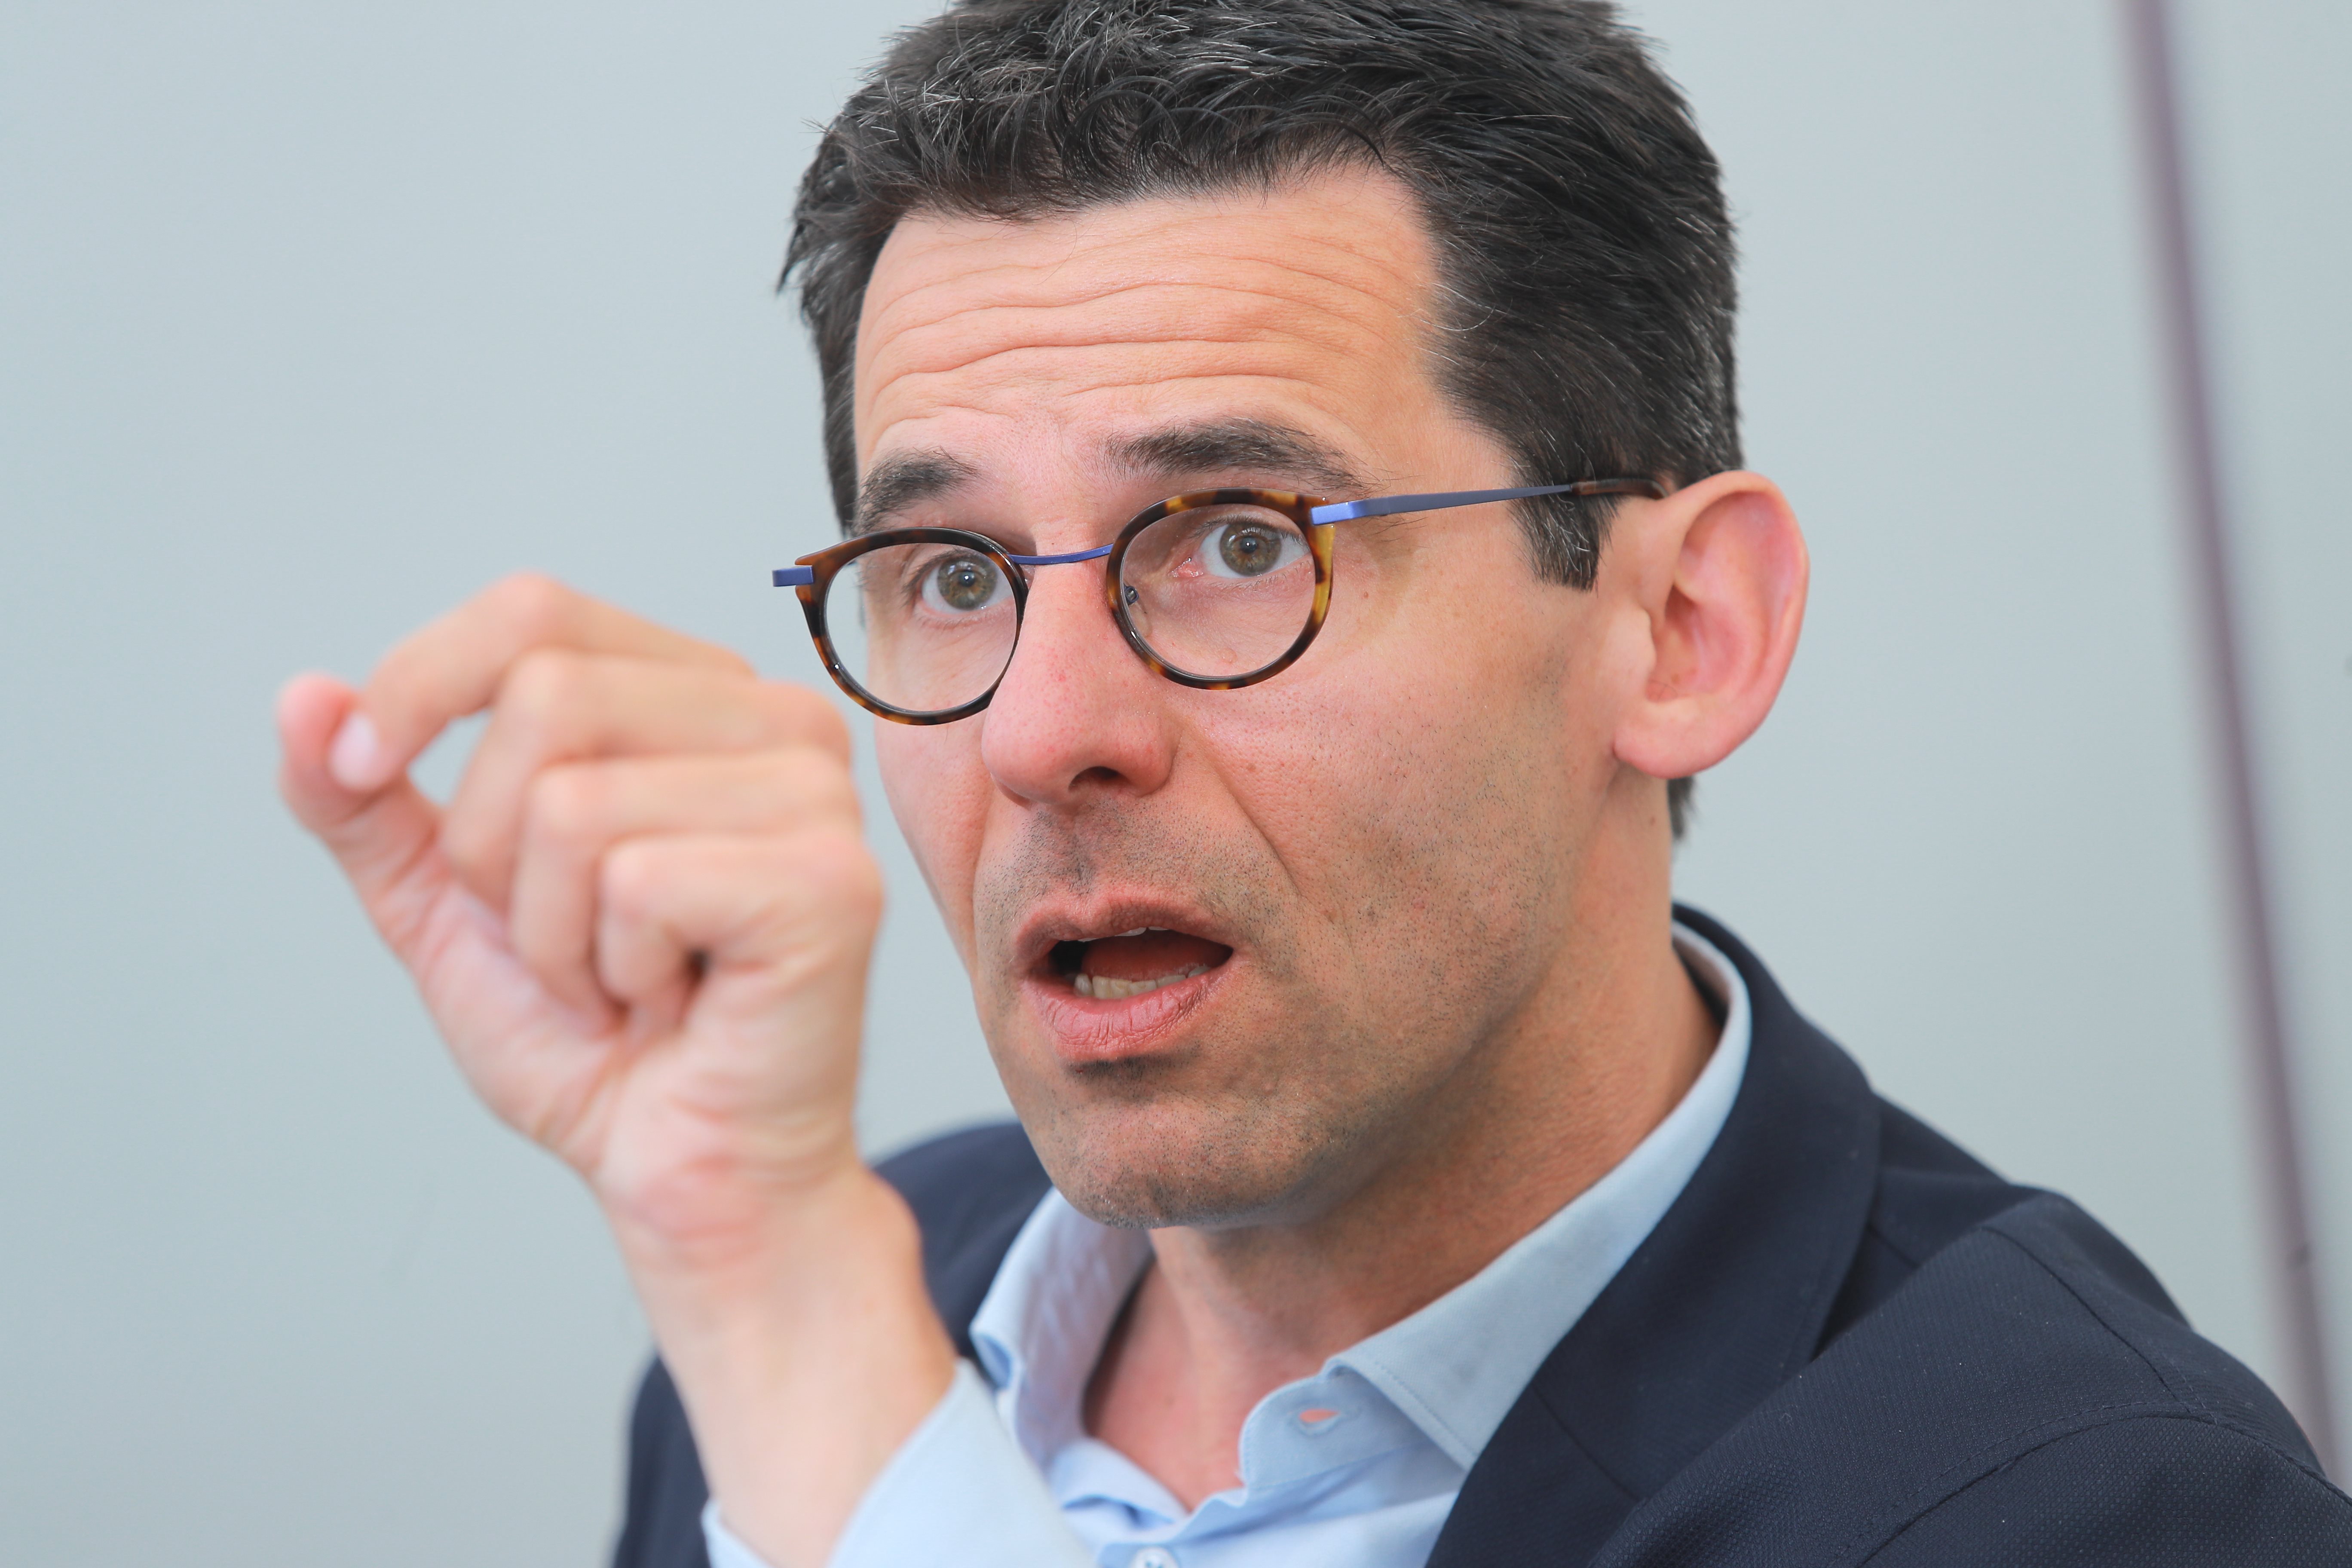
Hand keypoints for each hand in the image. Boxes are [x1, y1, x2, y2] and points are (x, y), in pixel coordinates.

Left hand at [277, 574, 951, 1565]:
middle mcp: (777, 718)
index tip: (364, 772)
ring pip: (573, 800)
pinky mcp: (829, 882)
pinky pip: (635, 880)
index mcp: (698, 694)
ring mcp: (817, 796)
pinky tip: (669, 1002)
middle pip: (546, 692)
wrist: (681, 1171)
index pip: (533, 610)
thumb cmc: (597, 1040)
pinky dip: (612, 967)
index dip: (419, 683)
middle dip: (491, 849)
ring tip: (620, 977)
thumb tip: (302, 697)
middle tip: (561, 938)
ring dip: (551, 928)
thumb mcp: (447, 901)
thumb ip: (369, 802)